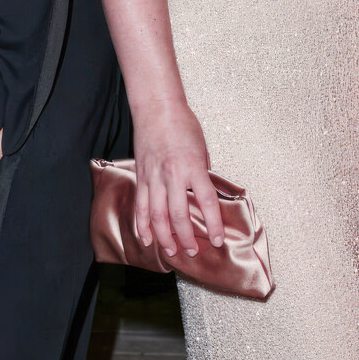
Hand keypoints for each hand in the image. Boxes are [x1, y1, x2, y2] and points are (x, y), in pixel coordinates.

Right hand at [133, 101, 224, 258]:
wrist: (157, 107)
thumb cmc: (182, 124)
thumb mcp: (202, 149)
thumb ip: (201, 174)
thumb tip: (201, 194)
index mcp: (193, 167)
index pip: (207, 203)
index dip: (213, 224)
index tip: (216, 239)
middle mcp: (173, 174)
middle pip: (179, 215)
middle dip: (187, 238)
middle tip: (193, 251)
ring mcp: (154, 177)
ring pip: (157, 215)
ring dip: (165, 237)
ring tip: (171, 251)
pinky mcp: (141, 176)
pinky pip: (141, 205)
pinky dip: (142, 224)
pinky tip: (146, 238)